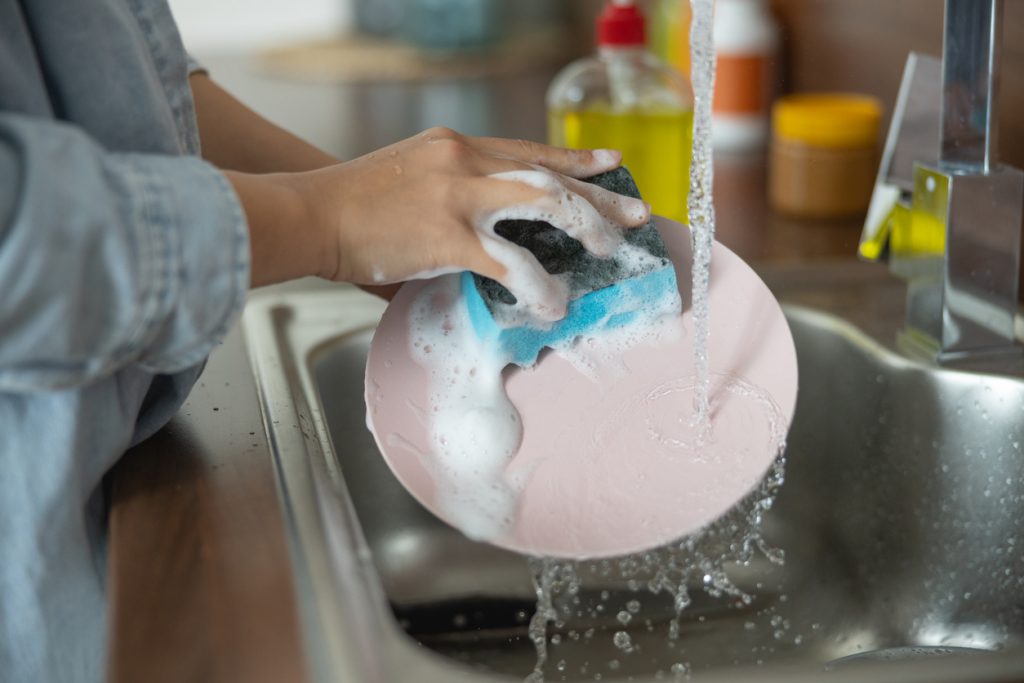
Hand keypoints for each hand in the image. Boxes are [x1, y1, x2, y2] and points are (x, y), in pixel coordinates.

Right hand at [227, 128, 650, 319]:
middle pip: (549, 171)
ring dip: (585, 226)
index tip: (608, 162)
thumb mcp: (410, 181)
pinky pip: (511, 263)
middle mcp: (464, 160)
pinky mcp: (448, 235)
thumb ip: (453, 207)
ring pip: (544, 202)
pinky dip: (538, 285)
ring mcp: (459, 195)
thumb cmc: (351, 204)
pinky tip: (554, 303)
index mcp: (455, 145)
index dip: (574, 157)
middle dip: (598, 194)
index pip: (528, 149)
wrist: (308, 211)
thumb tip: (482, 249)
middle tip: (633, 215)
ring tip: (612, 251)